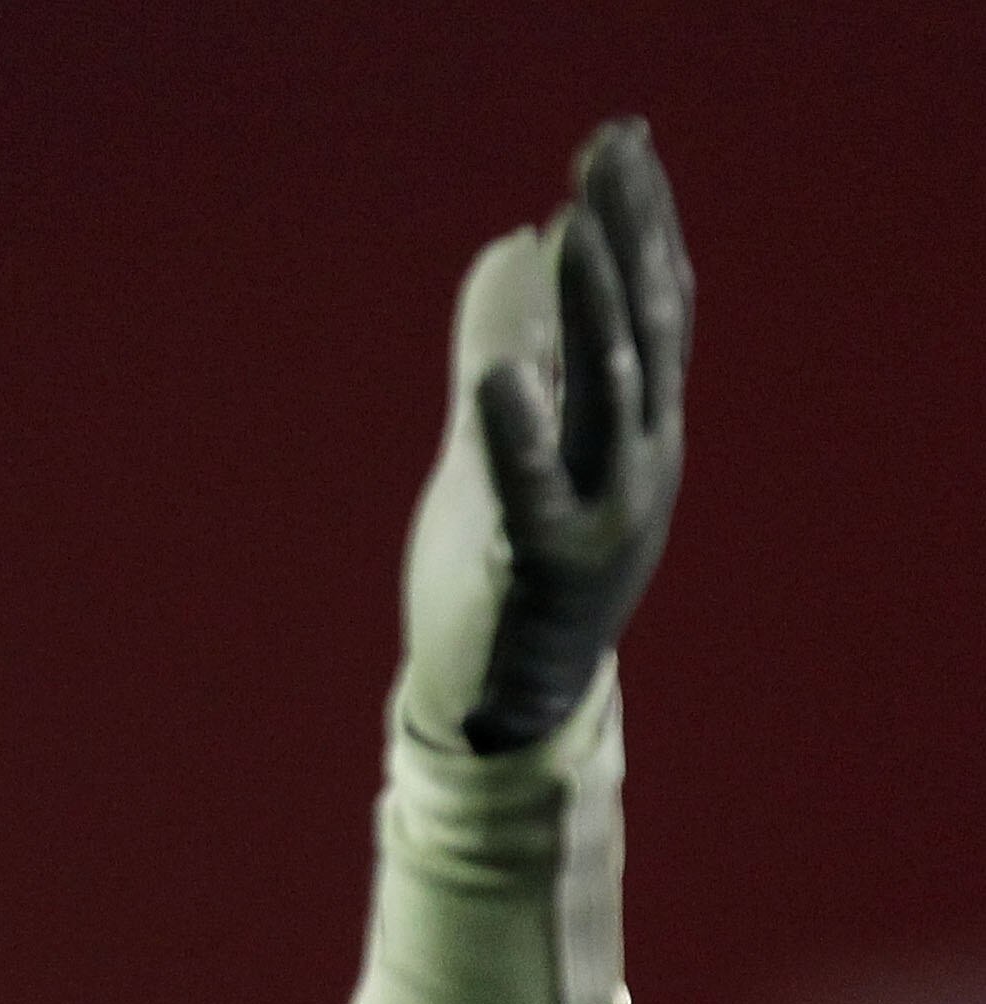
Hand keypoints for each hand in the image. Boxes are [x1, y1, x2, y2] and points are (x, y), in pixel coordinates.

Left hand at [397, 118, 689, 756]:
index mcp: (634, 433)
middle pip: (644, 331)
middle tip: (607, 156)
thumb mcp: (507, 443)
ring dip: (592, 308)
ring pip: (608, 396)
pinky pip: (538, 492)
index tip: (619, 144)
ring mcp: (605, 517)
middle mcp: (637, 465)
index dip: (642, 223)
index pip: (654, 308)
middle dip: (627, 238)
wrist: (505, 709)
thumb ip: (510, 348)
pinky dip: (520, 434)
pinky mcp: (547, 570)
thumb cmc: (503, 574)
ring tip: (570, 232)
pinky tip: (499, 378)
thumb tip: (511, 248)